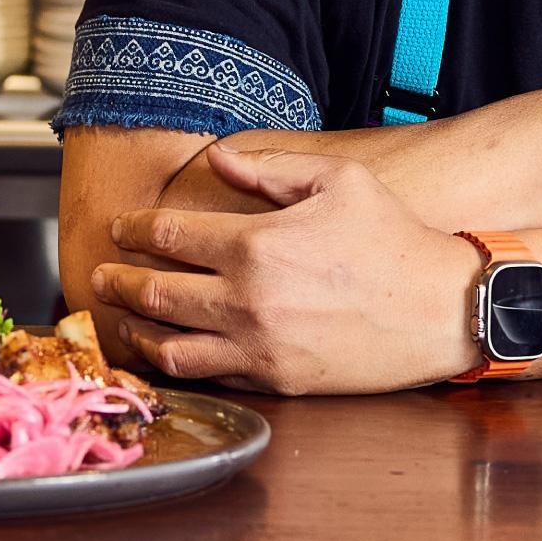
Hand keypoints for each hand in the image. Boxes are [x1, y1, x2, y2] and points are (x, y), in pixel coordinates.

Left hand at [90, 145, 483, 394]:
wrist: (442, 310)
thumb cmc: (394, 240)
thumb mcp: (338, 181)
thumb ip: (271, 168)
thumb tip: (220, 158)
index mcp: (256, 245)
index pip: (168, 236)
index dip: (134, 230)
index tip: (120, 227)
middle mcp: (247, 301)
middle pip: (153, 292)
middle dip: (116, 280)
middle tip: (98, 274)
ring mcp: (259, 348)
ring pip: (168, 345)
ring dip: (134, 329)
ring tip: (120, 318)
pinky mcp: (276, 381)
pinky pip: (208, 374)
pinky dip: (175, 364)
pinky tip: (166, 351)